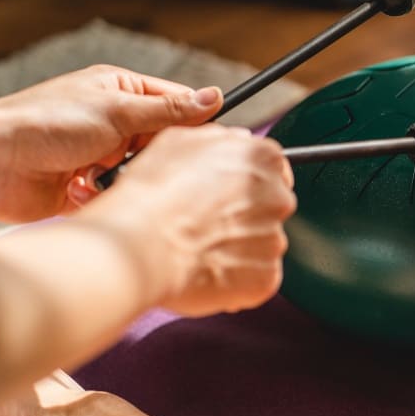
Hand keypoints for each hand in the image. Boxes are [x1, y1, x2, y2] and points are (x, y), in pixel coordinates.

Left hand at [0, 65, 222, 221]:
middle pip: (161, 144)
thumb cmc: (45, 124)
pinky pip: (116, 196)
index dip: (195, 123)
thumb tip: (215, 98)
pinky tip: (78, 187)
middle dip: (153, 157)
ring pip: (140, 174)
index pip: (176, 105)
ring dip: (124, 178)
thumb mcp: (118, 111)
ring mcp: (99, 156)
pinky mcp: (85, 187)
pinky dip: (101, 194)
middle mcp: (113, 123)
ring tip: (100, 173)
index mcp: (120, 93)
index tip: (214, 142)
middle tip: (145, 160)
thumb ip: (171, 111)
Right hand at [81, 124, 296, 315]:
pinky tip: (207, 270)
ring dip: (240, 245)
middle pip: (270, 206)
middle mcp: (277, 198)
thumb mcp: (178, 140)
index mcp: (261, 159)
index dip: (245, 182)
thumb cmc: (151, 196)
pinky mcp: (266, 275)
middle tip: (207, 223)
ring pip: (263, 241)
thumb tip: (235, 143)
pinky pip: (257, 274)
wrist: (138, 247)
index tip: (227, 194)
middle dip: (245, 214)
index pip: (271, 168)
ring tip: (200, 248)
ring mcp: (274, 239)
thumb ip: (220, 139)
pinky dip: (238, 276)